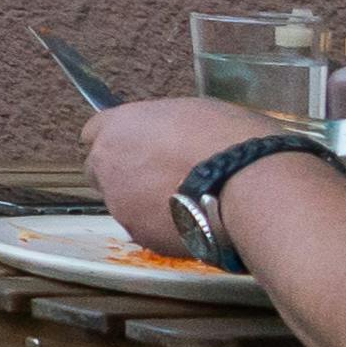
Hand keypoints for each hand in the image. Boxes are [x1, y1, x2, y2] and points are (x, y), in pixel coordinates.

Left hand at [93, 96, 291, 253]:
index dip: (117, 142)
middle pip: (98, 171)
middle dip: (122, 175)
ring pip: (122, 204)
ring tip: (187, 204)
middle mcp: (109, 162)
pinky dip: (163, 228)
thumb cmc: (232, 141)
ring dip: (144, 204)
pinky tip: (194, 222)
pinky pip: (145, 230)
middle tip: (160, 180)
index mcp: (120, 126)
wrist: (251, 187)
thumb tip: (170, 138)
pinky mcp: (140, 234)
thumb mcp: (196, 113)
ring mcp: (121, 202)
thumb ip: (164, 127)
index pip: (94, 133)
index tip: (135, 150)